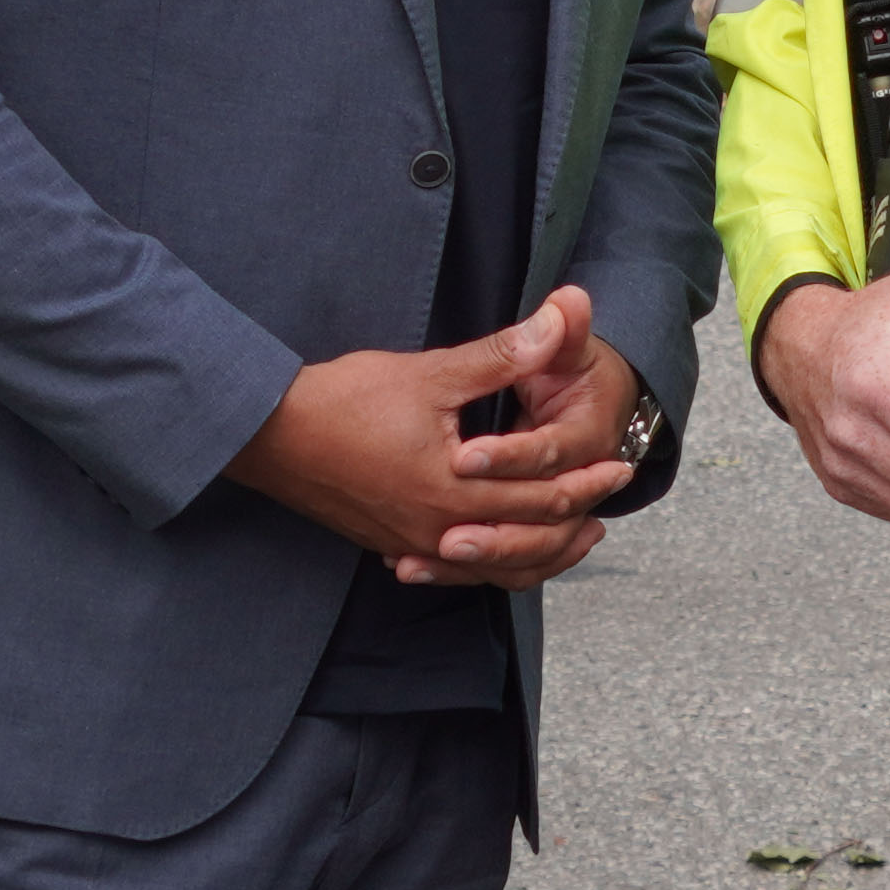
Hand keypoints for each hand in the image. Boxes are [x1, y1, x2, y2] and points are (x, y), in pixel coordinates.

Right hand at [231, 287, 629, 588]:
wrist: (268, 436)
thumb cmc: (343, 400)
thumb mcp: (431, 373)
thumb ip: (502, 355)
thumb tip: (559, 322)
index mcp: (455, 488)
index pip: (543, 494)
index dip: (588, 479)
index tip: (622, 463)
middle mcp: (439, 528)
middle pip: (527, 536)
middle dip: (576, 514)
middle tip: (613, 495)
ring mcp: (413, 542)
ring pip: (495, 563)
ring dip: (541, 549)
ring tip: (576, 537)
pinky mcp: (392, 543)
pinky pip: (457, 568)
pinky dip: (492, 560)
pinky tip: (497, 550)